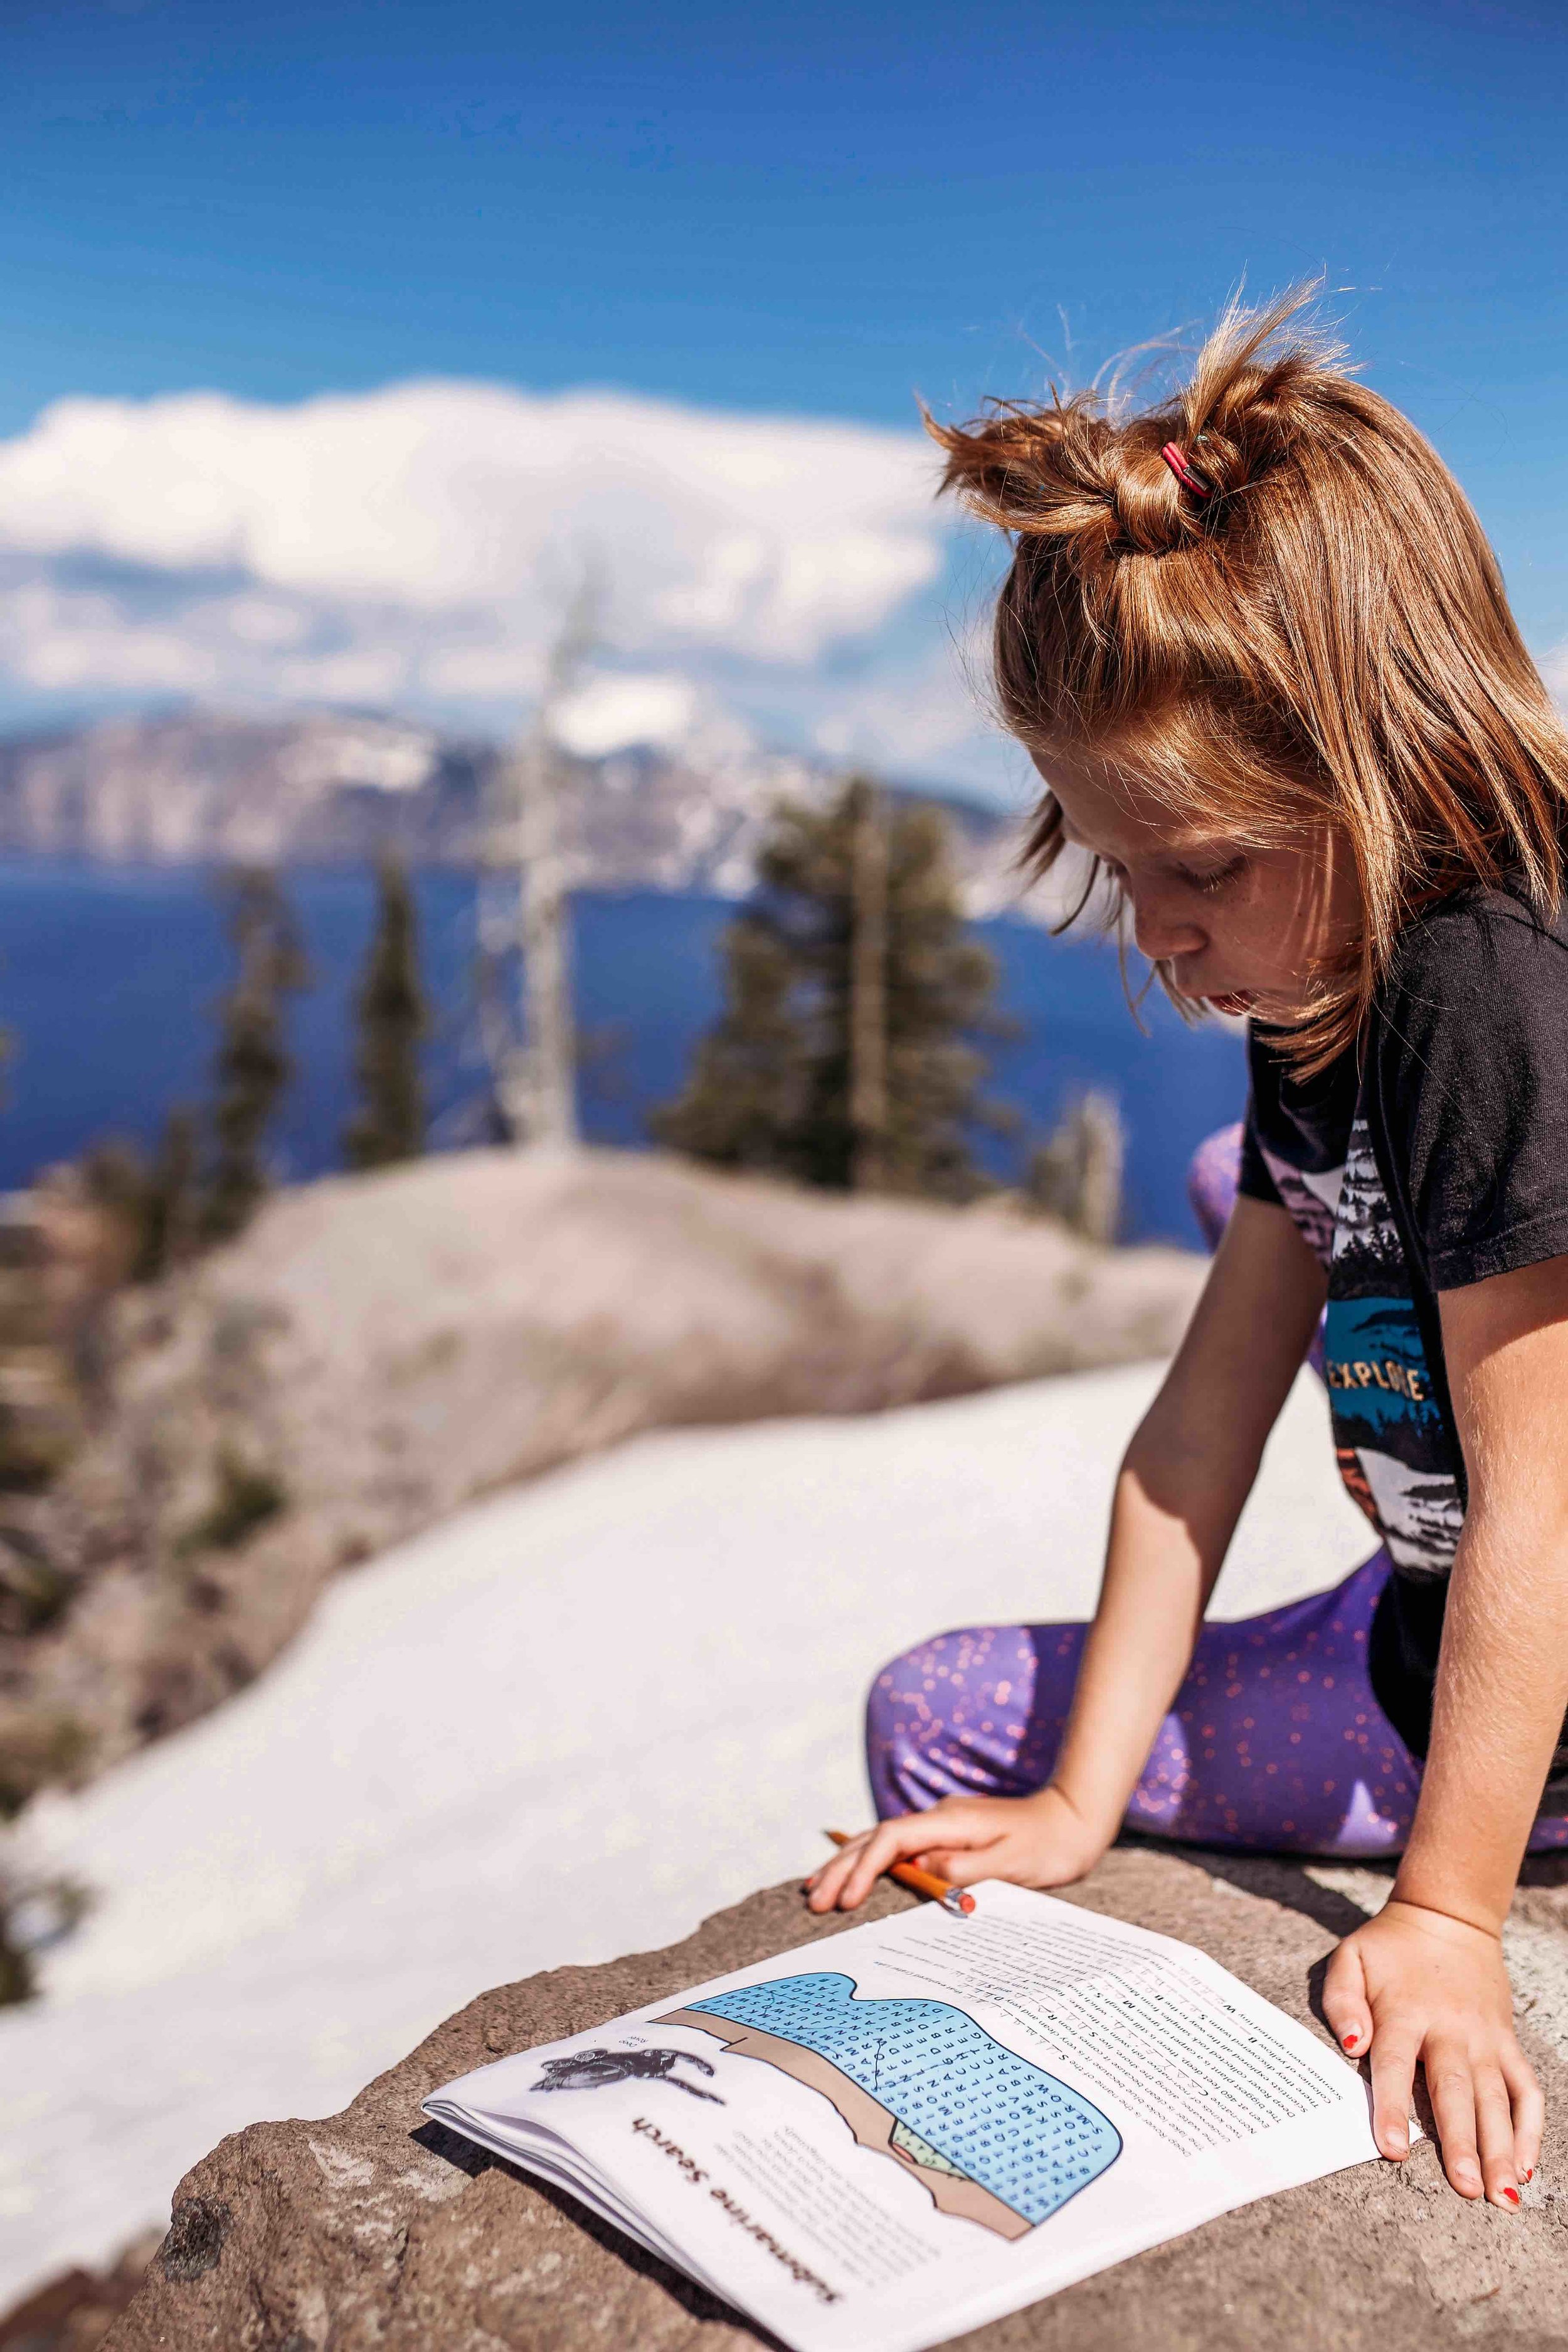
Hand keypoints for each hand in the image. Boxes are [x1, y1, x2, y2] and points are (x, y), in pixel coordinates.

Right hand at [804, 1785, 1110, 1913]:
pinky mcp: (945, 1835)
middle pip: (875, 1838)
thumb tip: (919, 1871)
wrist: (1073, 1819)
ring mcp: (940, 1824)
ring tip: (816, 1888)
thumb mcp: (1011, 1866)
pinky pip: (896, 1847)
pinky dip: (869, 1861)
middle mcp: (938, 1817)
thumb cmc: (1047, 1847)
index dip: (863, 1868)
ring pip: (881, 1840)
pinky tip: (854, 1875)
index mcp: (949, 1821)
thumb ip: (963, 1869)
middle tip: (811, 1899)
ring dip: (847, 1863)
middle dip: (840, 1867)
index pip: (891, 1840)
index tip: (846, 1900)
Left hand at [1323, 1898, 1541, 2207]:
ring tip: (1502, 2195)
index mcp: (1404, 2011)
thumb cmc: (1389, 1949)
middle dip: (1461, 2142)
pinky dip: (1531, 2127)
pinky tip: (1525, 2166)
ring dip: (1501, 2148)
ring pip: (1496, 2098)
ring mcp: (1484, 2038)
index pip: (1396, 2064)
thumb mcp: (1350, 1958)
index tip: (1392, 2149)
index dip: (1394, 2107)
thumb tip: (1353, 2044)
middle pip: (1455, 2090)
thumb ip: (1342, 2000)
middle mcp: (1448, 2029)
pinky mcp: (1507, 2042)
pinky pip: (1526, 2088)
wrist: (1448, 1918)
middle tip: (1466, 2187)